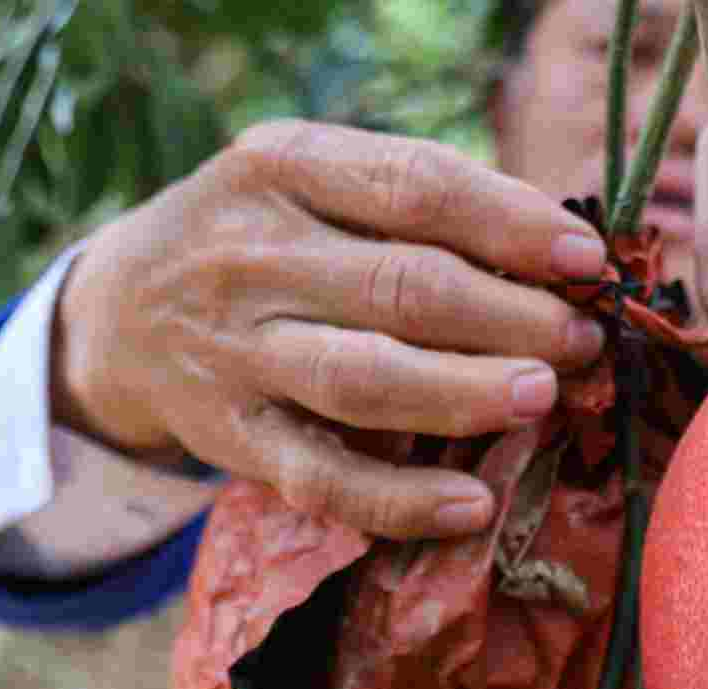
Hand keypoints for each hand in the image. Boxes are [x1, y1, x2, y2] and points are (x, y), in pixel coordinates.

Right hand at [49, 120, 611, 539]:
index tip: (587, 259)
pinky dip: (401, 499)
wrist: (120, 312)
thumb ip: (415, 202)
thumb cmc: (265, 238)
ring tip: (542, 396)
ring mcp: (236, 350)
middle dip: (511, 317)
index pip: (414, 187)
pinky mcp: (232, 435)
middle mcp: (250, 253)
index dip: (512, 224)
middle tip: (581, 339)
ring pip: (365, 379)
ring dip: (466, 392)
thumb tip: (563, 251)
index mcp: (281, 166)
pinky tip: (472, 504)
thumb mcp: (312, 182)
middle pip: (403, 287)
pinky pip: (323, 478)